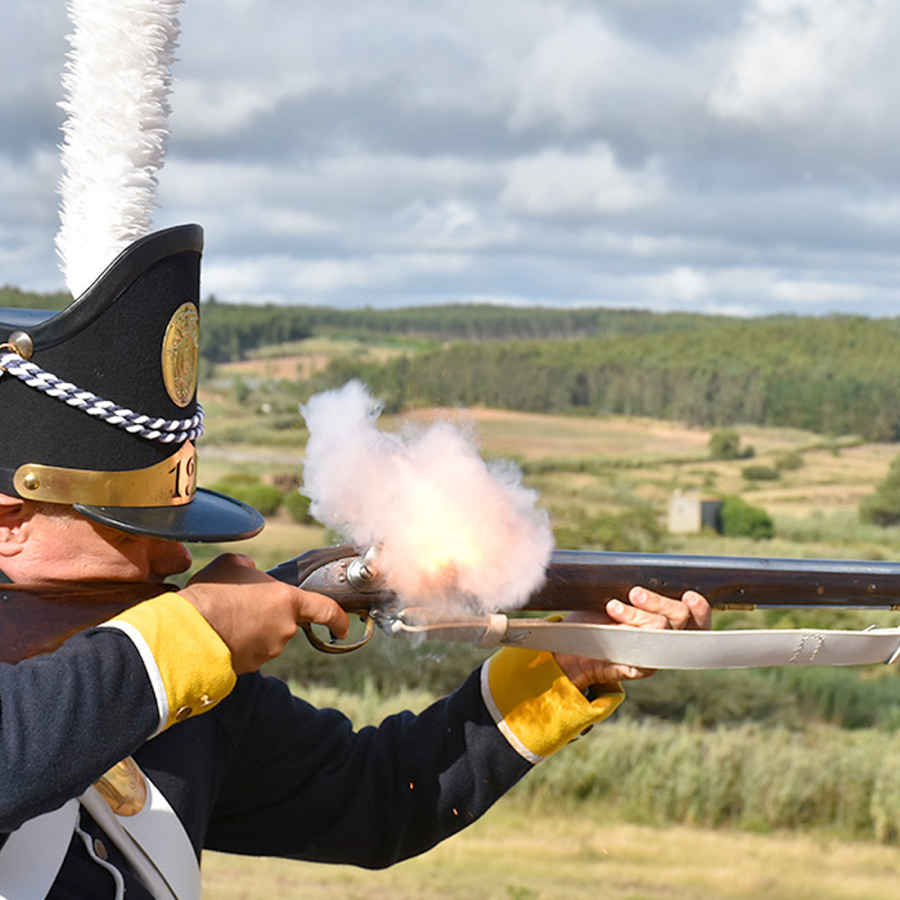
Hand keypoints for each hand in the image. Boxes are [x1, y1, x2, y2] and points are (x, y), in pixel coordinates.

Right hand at [179, 554, 348, 673]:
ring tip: (225, 616)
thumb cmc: (212, 594)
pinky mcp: (251, 667)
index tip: (343, 626)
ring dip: (253, 628)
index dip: (338, 618)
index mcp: (288, 600)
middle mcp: (284, 628)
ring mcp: (268, 650)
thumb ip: (249, 567)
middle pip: (286, 620)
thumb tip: (251, 572)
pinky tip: (220, 633)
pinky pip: (251, 651)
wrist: (189, 633)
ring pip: (267, 636)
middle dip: (269, 613)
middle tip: (242, 604)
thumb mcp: (232, 565)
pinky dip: (241, 643)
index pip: (326, 610)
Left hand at [554, 587, 711, 691]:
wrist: (572, 644)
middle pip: (682, 618)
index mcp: (670, 621)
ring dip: (636, 613)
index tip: (688, 594)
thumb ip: (639, 592)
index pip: (699, 620)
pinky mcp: (639, 668)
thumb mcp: (620, 596)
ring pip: (661, 629)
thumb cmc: (597, 616)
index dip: (700, 608)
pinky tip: (610, 622)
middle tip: (634, 593)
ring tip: (613, 606)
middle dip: (658, 601)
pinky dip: (627, 630)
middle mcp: (668, 641)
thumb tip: (646, 574)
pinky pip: (644, 651)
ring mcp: (655, 656)